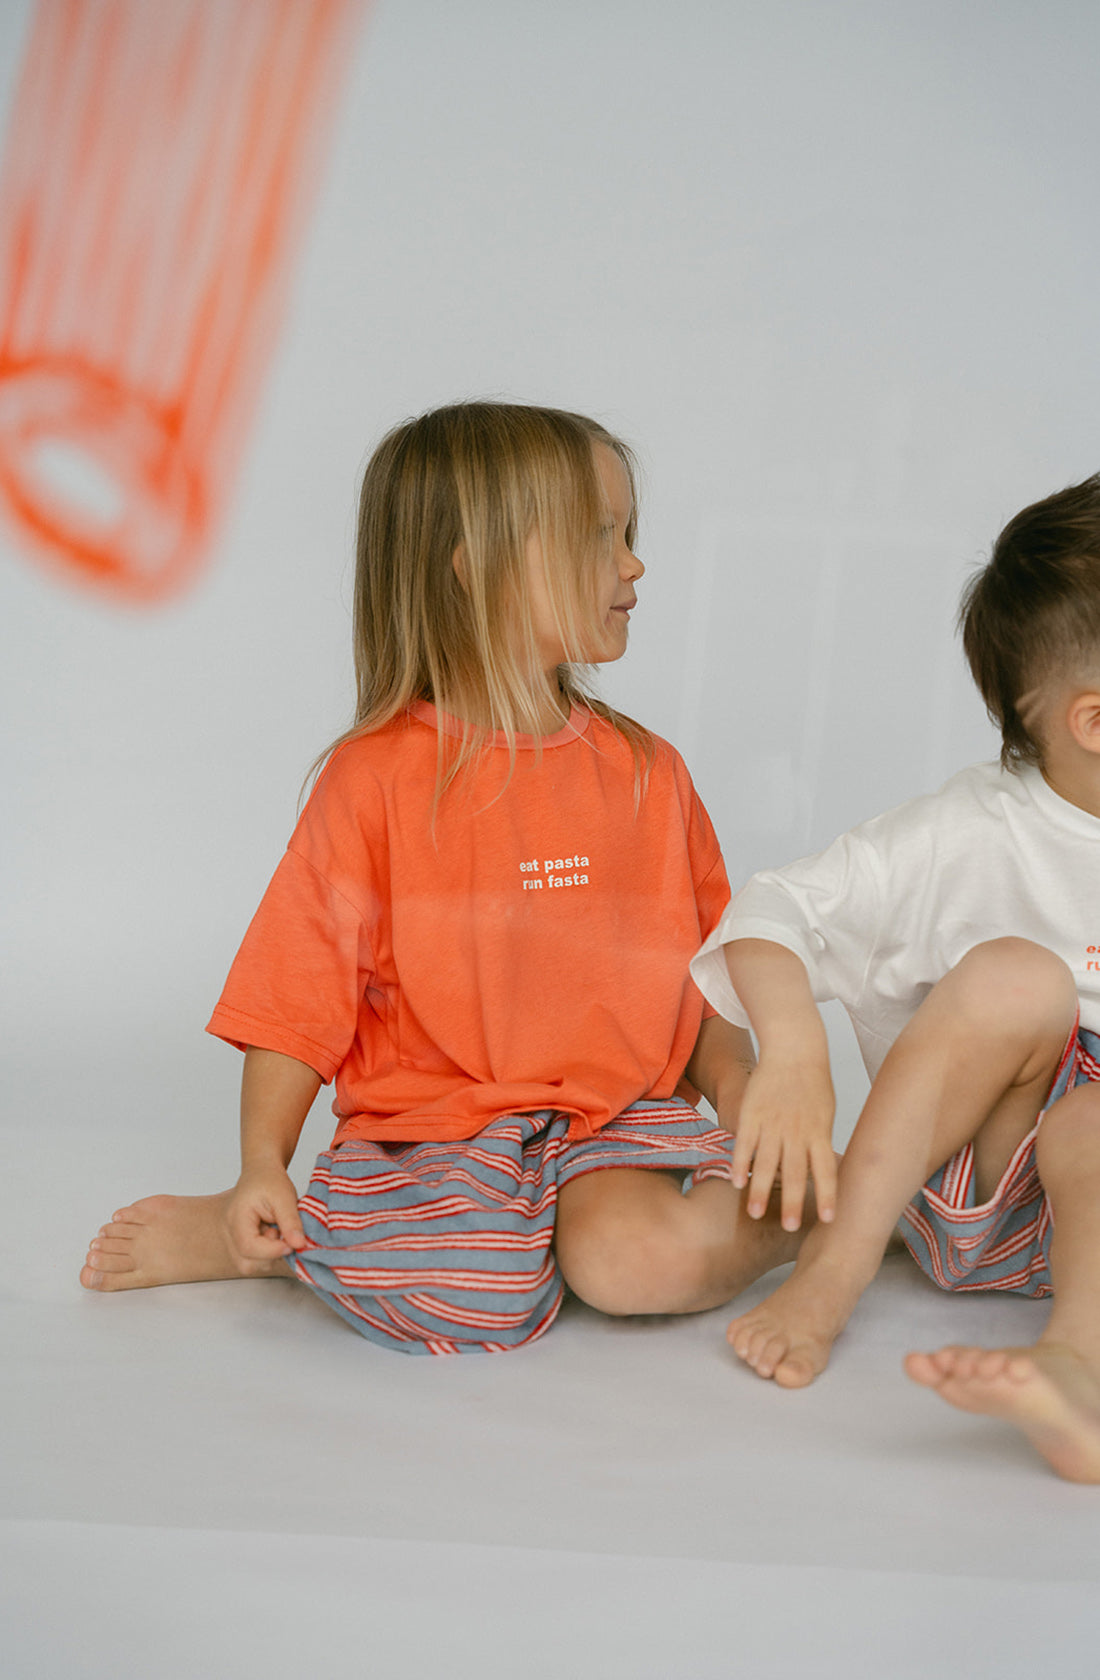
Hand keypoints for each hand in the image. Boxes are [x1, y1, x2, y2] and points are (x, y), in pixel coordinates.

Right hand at [226, 1163, 306, 1260]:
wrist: (261, 1172)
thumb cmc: (269, 1180)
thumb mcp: (285, 1196)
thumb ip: (291, 1221)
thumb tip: (299, 1244)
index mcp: (236, 1217)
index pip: (248, 1247)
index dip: (273, 1250)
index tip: (292, 1243)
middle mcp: (228, 1231)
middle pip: (246, 1263)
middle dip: (271, 1256)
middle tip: (283, 1234)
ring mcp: (232, 1239)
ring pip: (249, 1265)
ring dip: (270, 1255)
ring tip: (277, 1231)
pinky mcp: (240, 1243)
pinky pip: (252, 1259)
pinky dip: (267, 1253)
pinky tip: (273, 1235)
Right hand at [730, 1054, 835, 1230]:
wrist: (795, 1048)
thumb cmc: (814, 1082)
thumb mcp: (826, 1113)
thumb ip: (820, 1142)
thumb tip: (820, 1171)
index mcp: (819, 1131)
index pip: (826, 1170)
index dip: (827, 1195)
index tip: (828, 1219)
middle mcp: (797, 1131)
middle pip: (794, 1172)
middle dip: (791, 1203)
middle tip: (788, 1228)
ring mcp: (773, 1122)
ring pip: (766, 1162)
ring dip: (759, 1190)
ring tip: (753, 1214)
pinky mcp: (752, 1113)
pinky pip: (745, 1143)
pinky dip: (740, 1163)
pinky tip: (736, 1182)